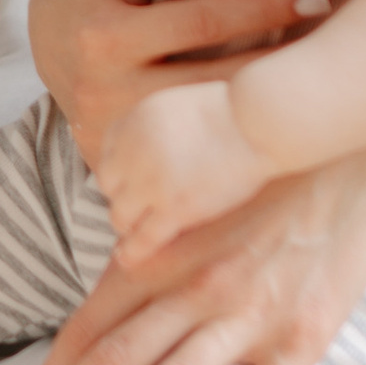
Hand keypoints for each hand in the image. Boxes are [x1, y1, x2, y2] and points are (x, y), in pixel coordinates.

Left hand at [12, 142, 365, 364]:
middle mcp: (190, 287)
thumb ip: (157, 241)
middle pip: (109, 364)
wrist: (351, 148)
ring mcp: (243, 316)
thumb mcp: (195, 199)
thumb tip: (121, 269)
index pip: (89, 325)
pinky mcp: (298, 339)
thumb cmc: (270, 172)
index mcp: (160, 254)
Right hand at [28, 0, 316, 162]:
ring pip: (208, 126)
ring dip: (266, 106)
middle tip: (336, 44)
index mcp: (103, 35)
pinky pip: (190, 159)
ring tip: (315, 84)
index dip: (263, 7)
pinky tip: (277, 127)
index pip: (202, 20)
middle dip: (279, 63)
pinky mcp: (124, 166)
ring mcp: (116, 137)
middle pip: (214, 80)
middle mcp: (108, 93)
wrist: (40, 55)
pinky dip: (235, 145)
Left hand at [94, 77, 272, 257]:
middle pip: (108, 185)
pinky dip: (134, 251)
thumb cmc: (231, 112)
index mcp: (135, 121)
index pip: (108, 152)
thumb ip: (153, 126)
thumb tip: (148, 148)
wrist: (257, 123)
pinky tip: (127, 259)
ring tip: (137, 230)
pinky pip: (144, 238)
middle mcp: (134, 152)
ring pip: (120, 215)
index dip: (118, 170)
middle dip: (122, 195)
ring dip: (128, 223)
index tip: (126, 181)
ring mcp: (152, 183)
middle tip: (137, 205)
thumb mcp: (175, 105)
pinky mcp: (175, 209)